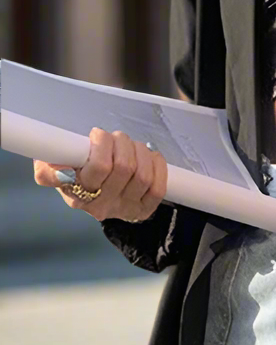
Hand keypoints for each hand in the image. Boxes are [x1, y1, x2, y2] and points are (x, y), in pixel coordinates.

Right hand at [32, 127, 167, 222]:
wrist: (96, 197)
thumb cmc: (73, 175)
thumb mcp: (52, 169)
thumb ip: (48, 168)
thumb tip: (58, 170)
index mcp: (78, 195)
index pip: (100, 167)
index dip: (103, 144)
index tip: (97, 135)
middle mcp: (102, 206)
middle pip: (124, 167)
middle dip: (122, 143)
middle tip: (115, 137)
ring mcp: (126, 209)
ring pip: (143, 175)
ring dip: (140, 152)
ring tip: (130, 145)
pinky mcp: (145, 210)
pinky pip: (158, 188)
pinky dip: (157, 166)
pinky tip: (149, 157)